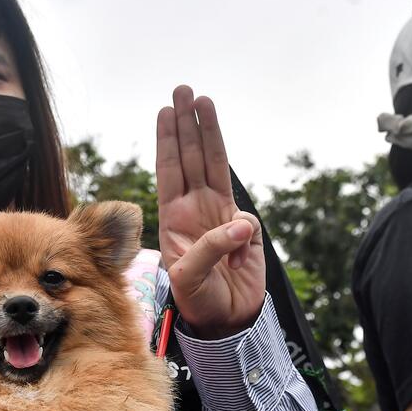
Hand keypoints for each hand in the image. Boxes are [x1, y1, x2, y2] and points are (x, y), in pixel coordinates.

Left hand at [156, 86, 265, 337]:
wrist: (226, 320)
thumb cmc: (198, 300)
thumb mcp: (189, 278)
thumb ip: (208, 250)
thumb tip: (238, 225)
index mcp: (174, 217)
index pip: (170, 171)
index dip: (169, 141)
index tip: (166, 112)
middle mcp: (195, 209)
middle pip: (192, 157)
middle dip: (187, 124)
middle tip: (184, 91)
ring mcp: (220, 216)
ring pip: (216, 167)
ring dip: (210, 135)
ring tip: (205, 102)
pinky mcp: (244, 232)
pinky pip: (246, 219)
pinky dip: (242, 228)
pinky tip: (236, 249)